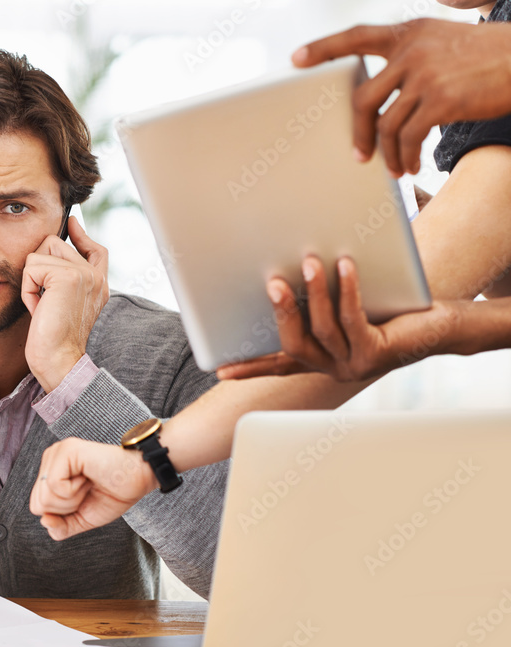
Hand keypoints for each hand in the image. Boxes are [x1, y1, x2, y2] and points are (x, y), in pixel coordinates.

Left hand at [22, 217, 108, 391]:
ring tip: (42, 304)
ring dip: (32, 279)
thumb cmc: (54, 339)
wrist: (59, 360)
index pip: (95, 249)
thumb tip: (50, 255)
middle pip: (56, 243)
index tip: (71, 223)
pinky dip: (28, 289)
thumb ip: (65, 281)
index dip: (81, 234)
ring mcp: (83, 273)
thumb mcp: (64, 305)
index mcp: (99, 284)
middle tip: (43, 299)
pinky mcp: (67, 276)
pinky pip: (32, 267)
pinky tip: (39, 308)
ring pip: (42, 251)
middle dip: (39, 267)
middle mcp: (96, 276)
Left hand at [30, 438, 156, 540]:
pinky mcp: (66, 450)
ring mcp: (57, 452)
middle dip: (66, 508)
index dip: (62, 514)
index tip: (83, 498)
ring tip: (88, 483)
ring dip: (72, 499)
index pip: (37, 507)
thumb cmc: (114, 494)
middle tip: (87, 491)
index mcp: (50, 472)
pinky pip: (55, 486)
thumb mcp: (82, 518)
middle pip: (37, 504)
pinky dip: (74, 491)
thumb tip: (44, 521)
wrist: (139, 480)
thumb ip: (61, 526)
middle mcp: (50, 459)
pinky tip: (88, 478)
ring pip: (44, 496)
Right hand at [216, 256, 461, 381]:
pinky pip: (352, 318)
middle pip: (294, 345)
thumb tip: (291, 270)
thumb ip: (318, 304)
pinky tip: (345, 266)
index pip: (278, 367)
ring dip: (314, 293)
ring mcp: (353, 365)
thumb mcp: (346, 308)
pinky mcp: (376, 354)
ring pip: (322, 329)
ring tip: (311, 262)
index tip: (220, 370)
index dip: (249, 369)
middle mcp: (333, 369)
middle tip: (273, 283)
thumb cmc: (391, 311)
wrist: (441, 326)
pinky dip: (346, 289)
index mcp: (321, 362)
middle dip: (282, 312)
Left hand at [293, 19, 510, 175]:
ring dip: (387, 152)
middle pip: (361, 96)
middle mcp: (412, 49)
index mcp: (409, 32)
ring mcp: (425, 74)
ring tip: (395, 168)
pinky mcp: (440, 99)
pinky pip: (408, 136)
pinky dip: (406, 155)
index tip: (295, 59)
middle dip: (356, 131)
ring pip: (384, 123)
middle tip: (359, 155)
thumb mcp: (445, 42)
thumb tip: (378, 96)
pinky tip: (413, 165)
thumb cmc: (488, 58)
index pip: (355, 36)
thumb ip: (411, 57)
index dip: (323, 48)